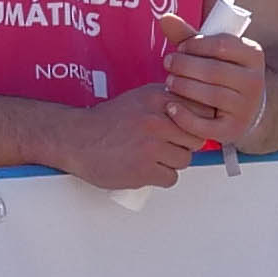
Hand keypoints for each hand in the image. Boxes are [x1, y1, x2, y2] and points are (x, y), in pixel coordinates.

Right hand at [44, 80, 203, 190]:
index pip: (200, 111)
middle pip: (195, 138)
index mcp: (158, 98)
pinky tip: (146, 169)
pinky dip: (161, 177)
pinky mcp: (144, 169)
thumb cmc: (107, 122)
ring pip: (185, 160)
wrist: (77, 139)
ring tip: (152, 157)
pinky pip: (171, 178)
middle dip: (184, 144)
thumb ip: (168, 102)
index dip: (196, 123)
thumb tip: (200, 111)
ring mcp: (151, 146)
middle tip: (165, 146)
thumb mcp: (139, 99)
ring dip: (172, 162)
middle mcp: (157, 120)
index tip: (187, 128)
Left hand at [156, 23, 265, 154]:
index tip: (180, 47)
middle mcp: (255, 81)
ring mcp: (246, 107)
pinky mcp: (233, 130)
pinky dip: (185, 117)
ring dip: (184, 87)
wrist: (245, 108)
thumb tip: (165, 18)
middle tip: (167, 64)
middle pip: (214, 71)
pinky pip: (206, 125)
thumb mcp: (213, 53)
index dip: (196, 45)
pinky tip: (170, 107)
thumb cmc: (223, 73)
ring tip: (169, 82)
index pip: (223, 45)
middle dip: (185, 66)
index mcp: (254, 56)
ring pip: (211, 96)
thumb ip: (189, 36)